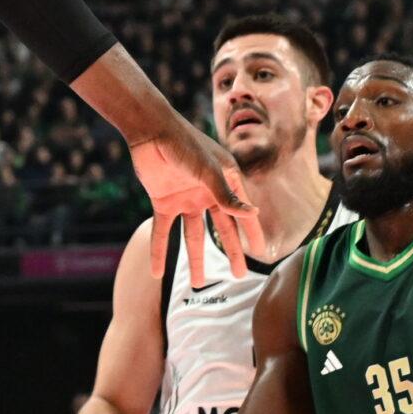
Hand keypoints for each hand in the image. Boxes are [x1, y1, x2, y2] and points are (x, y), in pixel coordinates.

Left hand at [129, 120, 260, 287]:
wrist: (150, 130)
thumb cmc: (184, 144)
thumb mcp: (208, 170)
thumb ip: (225, 195)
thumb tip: (252, 214)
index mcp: (225, 181)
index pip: (242, 212)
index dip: (252, 232)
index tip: (262, 252)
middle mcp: (207, 192)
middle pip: (221, 229)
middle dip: (230, 252)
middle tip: (240, 275)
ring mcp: (186, 199)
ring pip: (193, 236)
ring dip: (195, 259)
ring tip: (198, 283)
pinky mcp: (163, 202)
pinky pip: (162, 232)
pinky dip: (159, 251)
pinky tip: (157, 272)